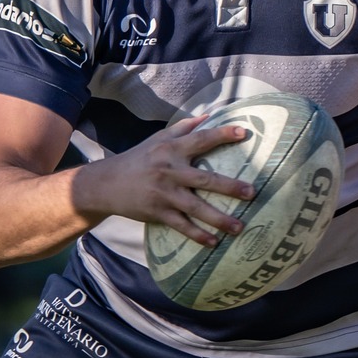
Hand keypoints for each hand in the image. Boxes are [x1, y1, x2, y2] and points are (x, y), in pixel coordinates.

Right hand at [74, 115, 254, 247]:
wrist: (105, 184)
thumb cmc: (137, 159)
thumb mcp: (157, 139)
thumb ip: (183, 127)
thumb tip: (209, 115)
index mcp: (171, 149)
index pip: (201, 139)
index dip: (223, 134)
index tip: (245, 133)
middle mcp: (169, 170)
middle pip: (204, 179)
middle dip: (230, 187)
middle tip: (252, 193)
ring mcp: (164, 193)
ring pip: (196, 208)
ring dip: (219, 219)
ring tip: (240, 227)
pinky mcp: (157, 212)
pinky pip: (181, 225)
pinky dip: (197, 235)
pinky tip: (214, 242)